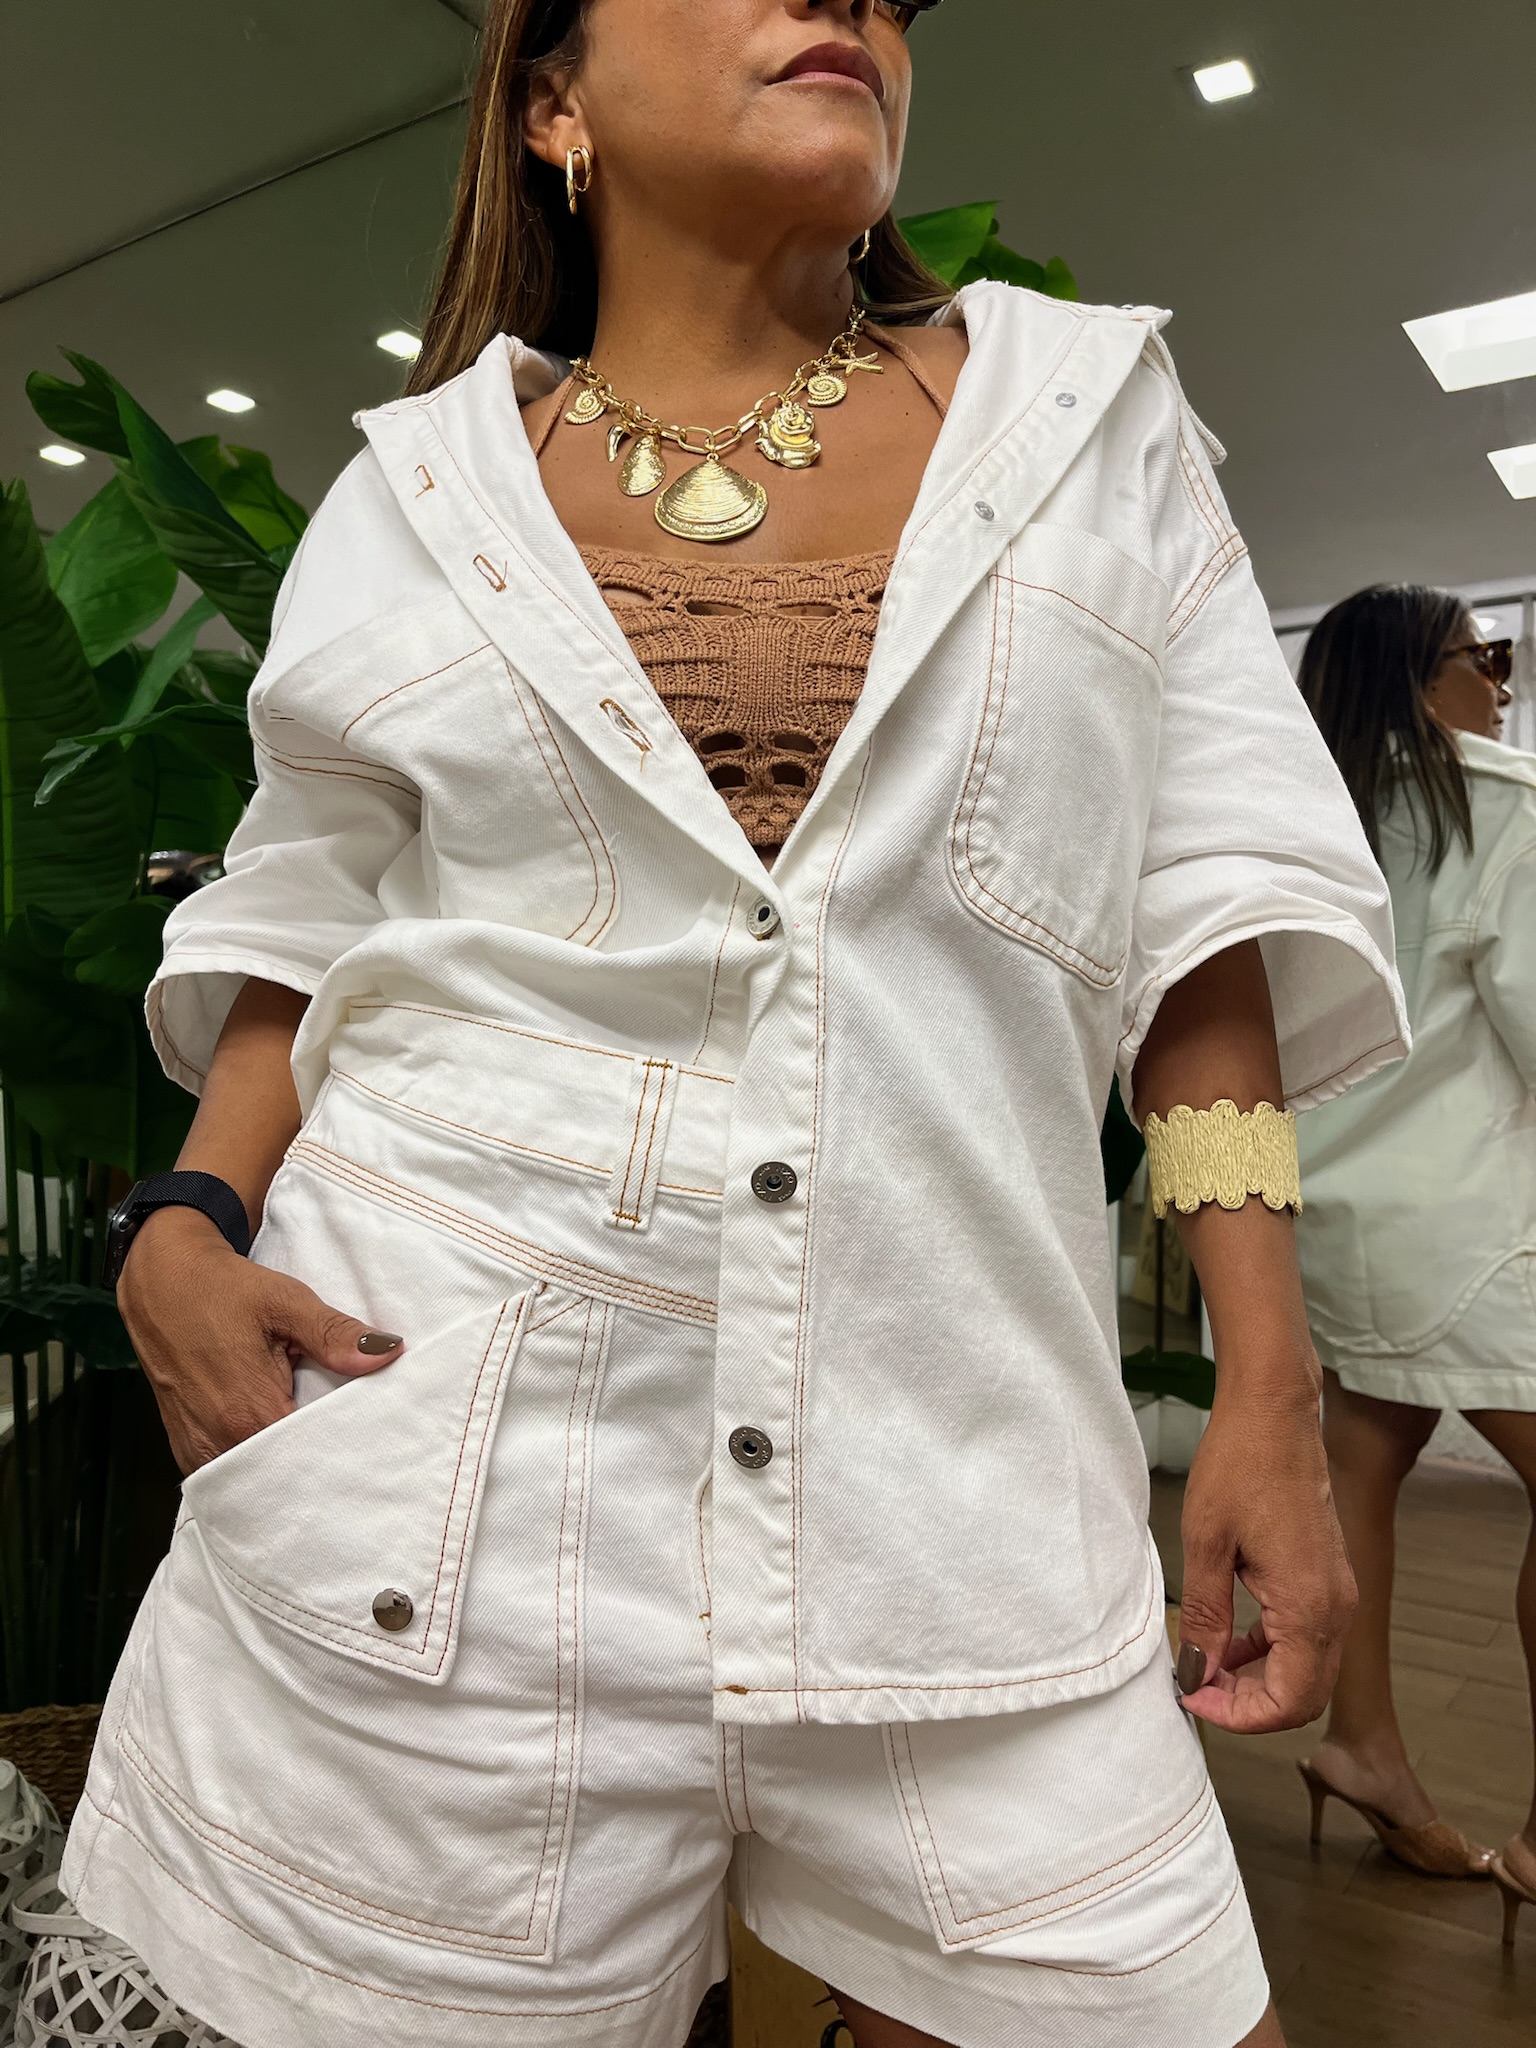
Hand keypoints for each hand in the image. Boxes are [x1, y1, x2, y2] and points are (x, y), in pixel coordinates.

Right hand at [119, 1206, 404, 1474]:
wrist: (161, 1282)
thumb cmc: (225, 1290)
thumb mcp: (285, 1302)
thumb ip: (333, 1333)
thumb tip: (387, 1353)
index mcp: (250, 1411)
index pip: (310, 1455)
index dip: (342, 1451)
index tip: (369, 1442)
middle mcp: (220, 1441)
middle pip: (282, 1475)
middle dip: (316, 1465)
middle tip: (350, 1450)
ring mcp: (198, 1449)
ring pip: (254, 1479)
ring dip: (282, 1469)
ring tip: (315, 1450)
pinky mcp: (185, 1448)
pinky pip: (227, 1474)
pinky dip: (253, 1467)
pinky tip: (277, 1450)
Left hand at [1175, 1368, 1356, 1733]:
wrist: (1274, 1414)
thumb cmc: (1239, 1465)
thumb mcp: (1206, 1545)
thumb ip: (1204, 1616)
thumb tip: (1198, 1670)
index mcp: (1309, 1607)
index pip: (1289, 1702)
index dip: (1238, 1716)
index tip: (1192, 1698)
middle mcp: (1336, 1607)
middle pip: (1304, 1696)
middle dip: (1249, 1705)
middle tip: (1196, 1687)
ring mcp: (1338, 1592)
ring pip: (1308, 1670)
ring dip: (1259, 1680)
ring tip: (1205, 1663)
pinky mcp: (1329, 1578)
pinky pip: (1308, 1638)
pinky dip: (1271, 1651)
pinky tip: (1230, 1637)